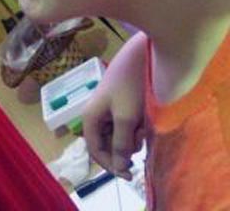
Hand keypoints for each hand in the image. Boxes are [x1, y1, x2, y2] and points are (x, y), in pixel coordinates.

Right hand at [82, 34, 147, 178]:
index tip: (130, 174)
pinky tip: (143, 118)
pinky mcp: (117, 105)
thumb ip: (121, 144)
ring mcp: (106, 110)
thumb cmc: (130, 87)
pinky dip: (135, 127)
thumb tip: (119, 167)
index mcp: (90, 118)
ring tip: (144, 125)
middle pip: (107, 144)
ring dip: (132, 137)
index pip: (95, 150)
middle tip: (140, 139)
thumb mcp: (126, 118)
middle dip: (125, 147)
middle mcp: (95, 115)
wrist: (140, 58)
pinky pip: (124, 125)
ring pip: (117, 135)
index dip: (111, 165)